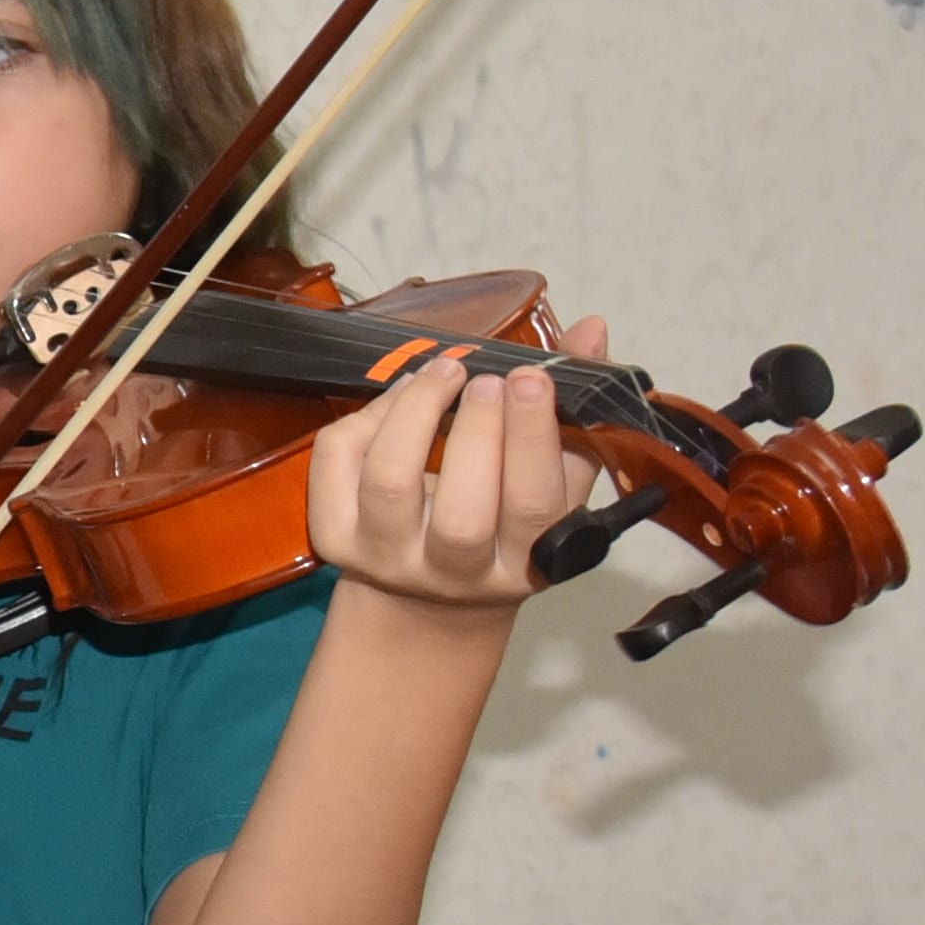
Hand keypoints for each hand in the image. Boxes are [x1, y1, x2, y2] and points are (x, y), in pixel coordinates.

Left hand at [299, 321, 599, 620]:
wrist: (427, 595)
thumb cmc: (504, 522)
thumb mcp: (556, 478)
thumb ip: (577, 410)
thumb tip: (590, 329)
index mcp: (523, 562)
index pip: (532, 506)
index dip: (530, 437)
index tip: (530, 376)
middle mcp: (453, 572)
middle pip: (461, 515)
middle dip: (474, 430)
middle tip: (484, 378)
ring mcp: (386, 557)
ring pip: (390, 482)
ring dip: (416, 411)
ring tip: (445, 370)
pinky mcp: (334, 536)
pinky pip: (340, 461)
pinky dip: (369, 414)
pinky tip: (403, 394)